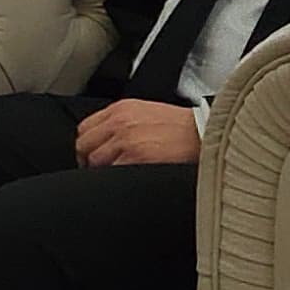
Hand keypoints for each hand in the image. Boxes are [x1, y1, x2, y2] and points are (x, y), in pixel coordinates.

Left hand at [73, 99, 200, 167]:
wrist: (206, 133)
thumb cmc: (184, 127)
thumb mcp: (147, 114)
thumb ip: (123, 124)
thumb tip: (107, 141)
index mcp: (121, 110)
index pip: (84, 128)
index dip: (88, 145)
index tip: (93, 155)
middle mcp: (119, 122)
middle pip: (84, 145)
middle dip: (89, 160)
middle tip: (102, 170)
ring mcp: (125, 140)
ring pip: (94, 162)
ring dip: (103, 171)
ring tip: (119, 174)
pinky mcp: (135, 158)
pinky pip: (110, 174)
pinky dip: (115, 179)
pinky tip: (128, 179)